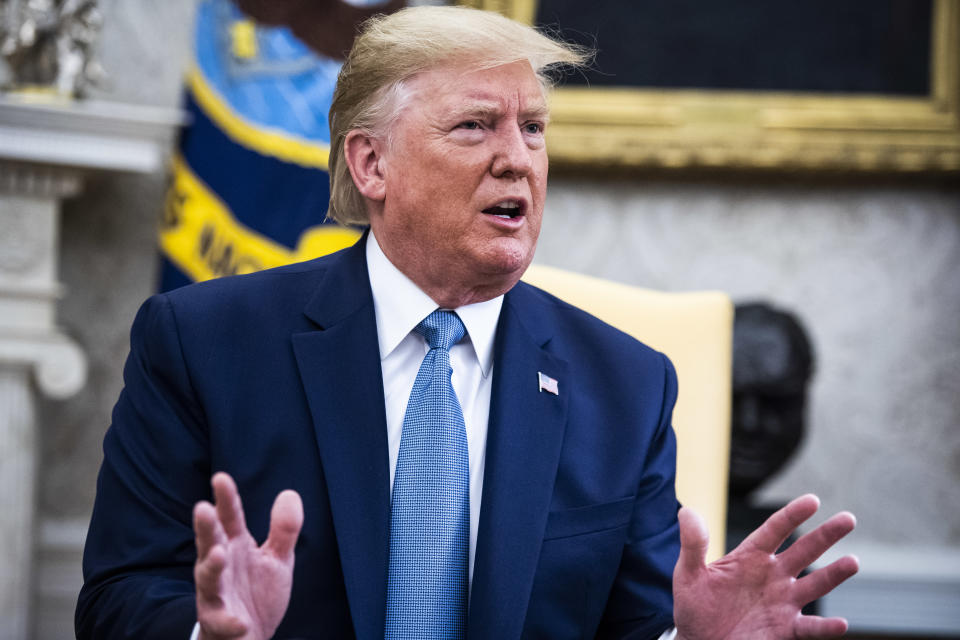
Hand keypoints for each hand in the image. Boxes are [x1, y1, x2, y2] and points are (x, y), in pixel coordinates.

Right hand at [193, 472, 303, 639]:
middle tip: (203, 508)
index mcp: (235, 546)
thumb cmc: (258, 593)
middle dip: (206, 527)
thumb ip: (283, 529)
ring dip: (211, 566)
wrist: (251, 637)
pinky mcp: (218, 621)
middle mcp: (220, 566)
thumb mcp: (278, 559)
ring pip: (208, 578)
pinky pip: (222, 620)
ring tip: (218, 554)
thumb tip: (290, 493)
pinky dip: (229, 620)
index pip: (230, 518)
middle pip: (210, 542)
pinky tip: (241, 620)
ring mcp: (216, 594)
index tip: (220, 477)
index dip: (226, 499)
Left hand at [673, 494, 857, 639]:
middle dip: (826, 535)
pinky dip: (825, 628)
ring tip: (853, 562)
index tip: (813, 500)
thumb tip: (686, 510)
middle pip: (804, 550)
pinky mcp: (785, 629)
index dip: (793, 515)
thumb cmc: (694, 606)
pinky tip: (841, 624)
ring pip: (815, 584)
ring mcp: (782, 602)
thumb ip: (693, 543)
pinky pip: (809, 628)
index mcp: (751, 557)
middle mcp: (773, 575)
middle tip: (848, 519)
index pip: (775, 530)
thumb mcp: (689, 573)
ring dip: (834, 574)